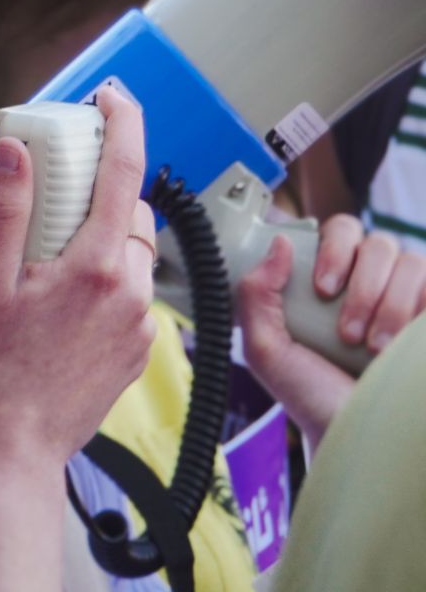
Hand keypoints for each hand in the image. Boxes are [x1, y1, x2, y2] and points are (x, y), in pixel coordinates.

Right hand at [0, 85, 157, 467]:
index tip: (113, 98)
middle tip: (47, 200)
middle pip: (131, 213)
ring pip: (134, 255)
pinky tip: (58, 307)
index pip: (126, 174)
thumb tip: (17, 148)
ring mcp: (142, 325)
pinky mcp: (140, 350)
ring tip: (44, 267)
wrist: (13, 447)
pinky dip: (103, 282)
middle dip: (97, 194)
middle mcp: (133, 292)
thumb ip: (6, 210)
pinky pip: (131, 294)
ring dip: (100, 241)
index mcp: (96, 267)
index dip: (125, 125)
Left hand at [236, 217, 425, 443]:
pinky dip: (415, 310)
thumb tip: (280, 242)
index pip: (341, 231)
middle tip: (346, 332)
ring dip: (389, 305)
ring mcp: (411, 298)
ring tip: (371, 348)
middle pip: (378, 243)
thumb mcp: (266, 349)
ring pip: (411, 262)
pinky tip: (399, 344)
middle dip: (362, 285)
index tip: (322, 289)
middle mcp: (375, 282)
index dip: (334, 249)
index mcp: (332, 278)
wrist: (354, 434)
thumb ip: (256, 295)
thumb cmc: (310, 394)